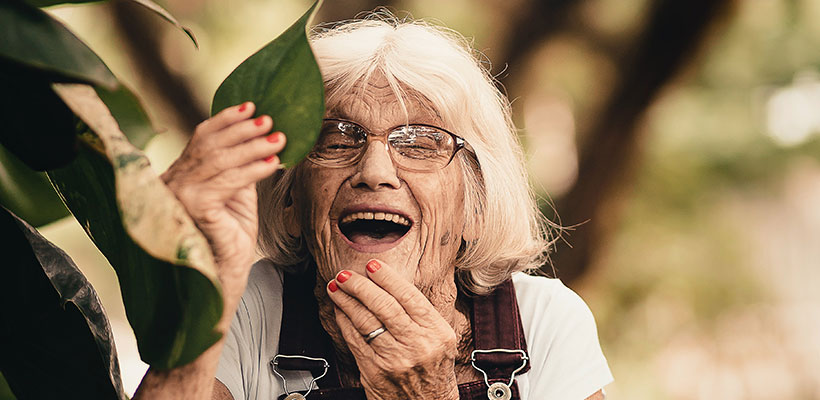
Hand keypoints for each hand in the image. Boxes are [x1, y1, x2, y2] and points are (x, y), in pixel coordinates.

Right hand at [162, 102, 284, 297]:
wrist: (223, 277)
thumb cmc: (229, 237)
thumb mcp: (236, 194)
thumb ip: (239, 167)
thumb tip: (260, 136)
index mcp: (179, 175)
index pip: (200, 138)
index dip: (226, 120)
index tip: (251, 106)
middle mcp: (171, 182)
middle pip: (210, 144)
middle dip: (243, 130)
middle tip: (270, 120)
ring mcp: (179, 195)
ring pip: (220, 160)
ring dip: (254, 147)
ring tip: (279, 138)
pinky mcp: (194, 208)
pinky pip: (229, 181)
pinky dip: (254, 169)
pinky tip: (274, 164)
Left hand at [327, 260, 459, 399]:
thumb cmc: (433, 369)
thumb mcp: (441, 339)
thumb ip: (420, 314)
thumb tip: (388, 283)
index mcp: (437, 332)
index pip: (408, 297)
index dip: (387, 278)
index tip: (372, 265)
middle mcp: (417, 345)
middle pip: (384, 306)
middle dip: (360, 286)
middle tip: (345, 274)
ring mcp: (395, 359)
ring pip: (365, 321)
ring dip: (346, 300)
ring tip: (335, 287)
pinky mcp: (374, 372)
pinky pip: (354, 340)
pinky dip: (344, 322)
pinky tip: (339, 310)